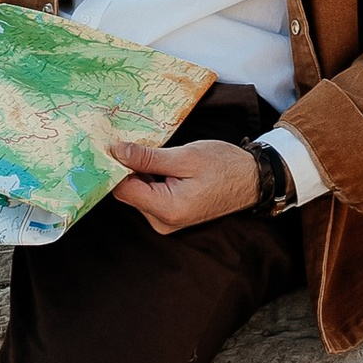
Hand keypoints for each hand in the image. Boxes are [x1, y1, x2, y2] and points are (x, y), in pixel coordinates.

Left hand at [110, 135, 260, 234]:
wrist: (251, 179)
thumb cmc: (224, 165)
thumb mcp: (185, 156)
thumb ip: (148, 158)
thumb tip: (116, 152)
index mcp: (167, 209)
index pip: (123, 189)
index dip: (114, 166)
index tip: (111, 143)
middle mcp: (162, 221)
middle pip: (127, 192)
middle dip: (126, 167)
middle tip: (130, 140)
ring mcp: (166, 221)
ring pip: (137, 192)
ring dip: (137, 171)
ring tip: (147, 149)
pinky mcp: (170, 215)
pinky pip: (148, 195)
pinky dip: (148, 177)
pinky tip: (156, 162)